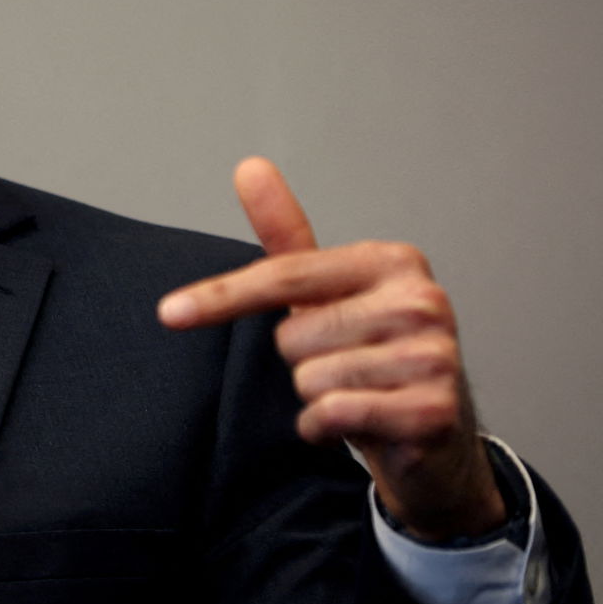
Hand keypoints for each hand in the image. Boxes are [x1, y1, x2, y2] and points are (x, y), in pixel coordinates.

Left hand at [157, 158, 504, 541]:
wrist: (433, 437)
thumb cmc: (371, 356)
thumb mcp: (328, 293)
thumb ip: (288, 236)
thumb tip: (249, 166)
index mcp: (391, 262)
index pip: (285, 274)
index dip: (223, 297)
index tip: (170, 312)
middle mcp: (421, 301)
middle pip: (291, 336)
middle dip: (299, 361)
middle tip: (340, 367)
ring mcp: (432, 355)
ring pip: (309, 380)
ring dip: (316, 398)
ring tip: (355, 393)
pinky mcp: (431, 410)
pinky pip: (331, 415)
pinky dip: (325, 428)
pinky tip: (359, 422)